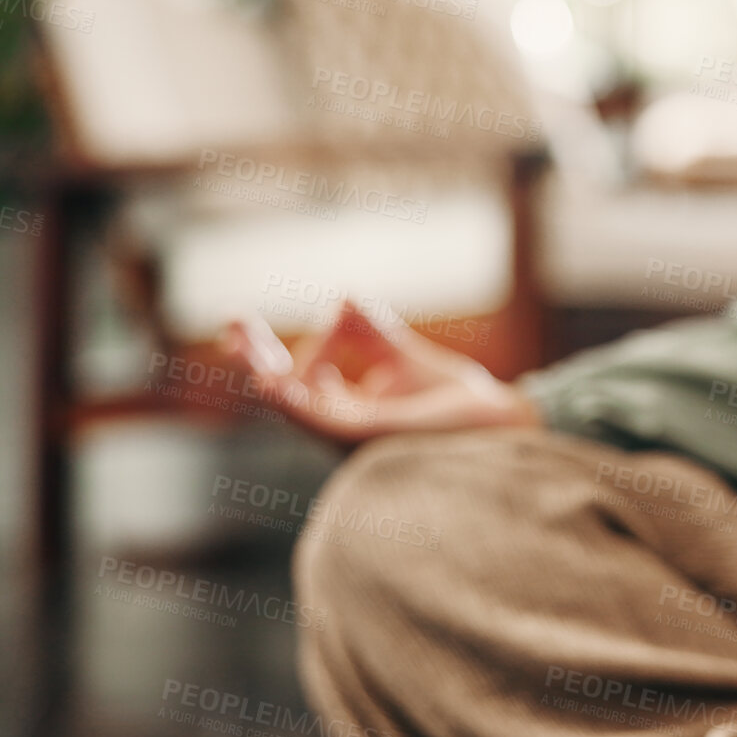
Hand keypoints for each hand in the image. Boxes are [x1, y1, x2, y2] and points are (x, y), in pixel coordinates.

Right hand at [222, 300, 537, 446]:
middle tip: (231, 322)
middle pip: (284, 394)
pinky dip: (297, 401)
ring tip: (247, 344)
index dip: (264, 353)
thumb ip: (373, 334)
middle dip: (256, 358)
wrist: (505, 423)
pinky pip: (324, 420)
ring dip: (271, 375)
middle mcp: (342, 430)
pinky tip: (275, 382)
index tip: (238, 322)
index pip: (293, 380)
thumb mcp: (407, 360)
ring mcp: (353, 438)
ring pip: (298, 406)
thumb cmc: (460, 404)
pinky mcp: (371, 438)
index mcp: (346, 414)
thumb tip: (345, 298)